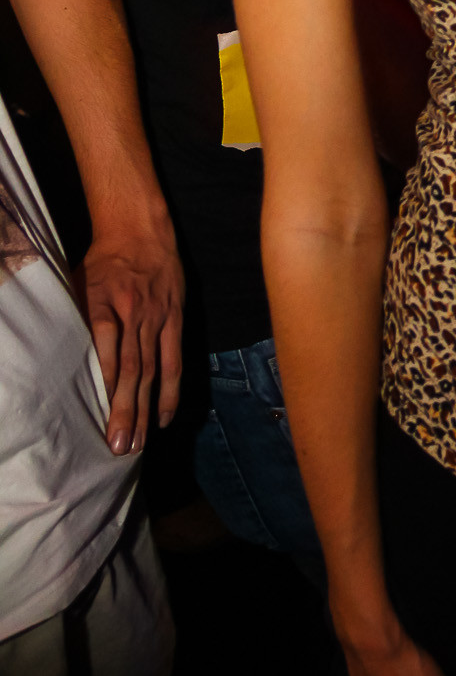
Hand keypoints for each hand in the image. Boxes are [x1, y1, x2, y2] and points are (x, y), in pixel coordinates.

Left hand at [82, 210, 183, 454]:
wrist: (142, 229)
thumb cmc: (103, 259)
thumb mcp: (80, 282)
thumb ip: (77, 318)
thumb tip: (60, 359)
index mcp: (105, 303)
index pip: (105, 347)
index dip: (104, 382)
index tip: (98, 417)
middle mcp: (134, 313)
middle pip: (130, 368)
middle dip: (126, 409)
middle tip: (120, 445)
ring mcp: (157, 318)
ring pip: (152, 369)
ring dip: (146, 408)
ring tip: (140, 442)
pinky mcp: (174, 319)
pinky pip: (174, 359)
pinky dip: (171, 390)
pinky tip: (165, 416)